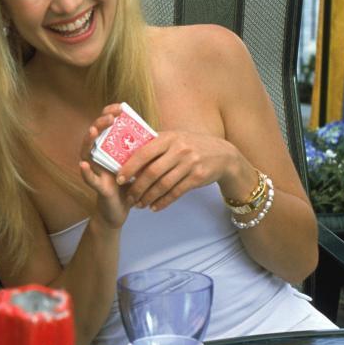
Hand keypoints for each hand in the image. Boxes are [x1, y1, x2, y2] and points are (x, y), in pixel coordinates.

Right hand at [79, 103, 131, 228]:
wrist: (122, 209)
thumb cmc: (130, 184)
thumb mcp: (136, 164)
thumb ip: (139, 150)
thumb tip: (154, 133)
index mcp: (109, 149)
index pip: (105, 126)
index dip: (109, 114)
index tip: (119, 106)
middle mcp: (99, 156)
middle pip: (95, 135)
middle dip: (100, 123)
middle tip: (110, 116)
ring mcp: (96, 170)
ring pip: (87, 153)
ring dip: (89, 141)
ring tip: (93, 131)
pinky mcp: (98, 187)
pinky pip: (89, 178)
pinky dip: (85, 172)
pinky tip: (84, 164)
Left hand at [114, 129, 248, 210]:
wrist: (223, 155)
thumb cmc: (191, 146)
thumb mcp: (175, 138)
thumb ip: (155, 145)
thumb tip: (127, 155)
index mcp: (169, 137)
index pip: (144, 153)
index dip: (130, 167)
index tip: (119, 179)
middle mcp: (179, 149)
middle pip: (152, 172)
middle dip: (137, 187)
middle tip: (129, 197)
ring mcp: (190, 163)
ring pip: (163, 185)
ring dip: (149, 197)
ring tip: (139, 204)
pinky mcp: (197, 177)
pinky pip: (176, 192)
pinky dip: (163, 202)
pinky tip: (154, 206)